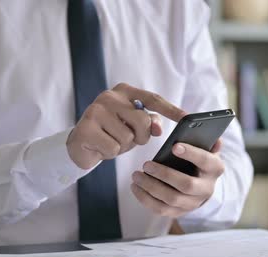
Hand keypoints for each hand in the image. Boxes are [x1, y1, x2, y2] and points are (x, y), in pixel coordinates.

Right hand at [67, 83, 186, 169]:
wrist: (80, 146)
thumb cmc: (111, 133)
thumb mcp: (132, 126)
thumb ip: (149, 122)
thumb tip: (158, 127)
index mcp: (124, 91)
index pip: (152, 99)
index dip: (171, 109)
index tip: (187, 118)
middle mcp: (109, 96)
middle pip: (142, 121)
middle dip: (140, 137)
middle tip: (129, 139)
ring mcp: (96, 110)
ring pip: (127, 137)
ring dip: (123, 146)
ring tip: (111, 141)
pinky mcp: (86, 127)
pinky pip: (113, 147)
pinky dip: (110, 153)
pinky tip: (100, 147)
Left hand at [131, 140, 224, 217]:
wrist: (200, 185)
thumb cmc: (197, 160)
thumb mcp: (203, 147)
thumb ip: (202, 137)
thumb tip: (201, 126)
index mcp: (214, 168)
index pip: (205, 161)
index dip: (191, 153)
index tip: (174, 146)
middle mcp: (206, 189)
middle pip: (186, 185)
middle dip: (164, 174)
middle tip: (146, 165)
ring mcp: (193, 203)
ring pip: (171, 199)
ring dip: (150, 187)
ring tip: (136, 175)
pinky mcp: (179, 212)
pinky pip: (160, 209)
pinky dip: (145, 198)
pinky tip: (135, 187)